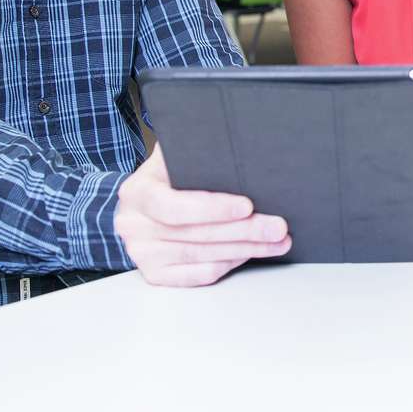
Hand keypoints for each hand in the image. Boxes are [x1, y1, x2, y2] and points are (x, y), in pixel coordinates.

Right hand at [115, 144, 290, 285]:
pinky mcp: (156, 274)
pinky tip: (251, 252)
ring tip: (277, 241)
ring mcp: (143, 254)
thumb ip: (193, 147)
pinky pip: (199, 274)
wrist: (139, 205)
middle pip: (196, 234)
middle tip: (278, 227)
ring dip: (246, 249)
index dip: (213, 209)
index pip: (174, 206)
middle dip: (244, 231)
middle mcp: (134, 226)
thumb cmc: (165, 176)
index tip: (247, 206)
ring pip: (202, 256)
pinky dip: (229, 263)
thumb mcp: (170, 155)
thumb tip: (230, 137)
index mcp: (136, 193)